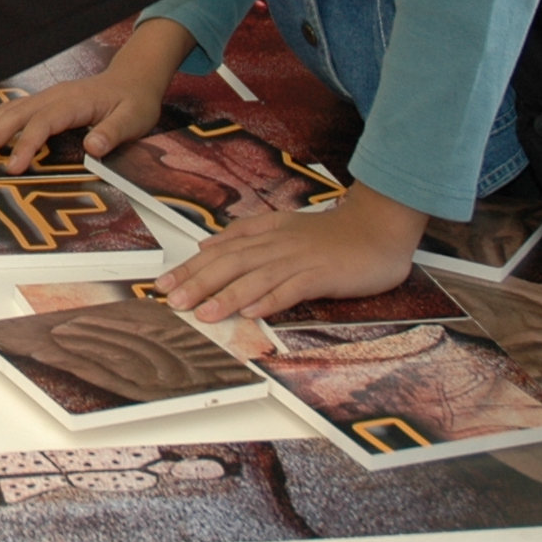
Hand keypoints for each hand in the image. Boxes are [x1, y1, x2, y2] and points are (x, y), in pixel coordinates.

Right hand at [0, 73, 160, 171]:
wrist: (133, 79)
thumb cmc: (134, 101)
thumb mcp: (134, 119)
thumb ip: (114, 132)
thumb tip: (93, 147)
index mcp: (74, 101)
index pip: (43, 123)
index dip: (26, 144)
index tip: (13, 168)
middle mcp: (54, 97)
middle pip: (16, 115)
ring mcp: (45, 98)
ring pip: (8, 111)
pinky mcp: (42, 104)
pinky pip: (11, 112)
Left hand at [158, 182, 428, 320]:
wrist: (378, 229)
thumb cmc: (333, 235)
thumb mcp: (284, 227)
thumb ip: (247, 234)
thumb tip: (208, 245)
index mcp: (267, 232)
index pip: (220, 250)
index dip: (190, 267)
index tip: (163, 283)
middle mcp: (278, 243)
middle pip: (231, 263)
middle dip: (199, 283)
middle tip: (172, 301)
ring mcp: (300, 258)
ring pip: (257, 277)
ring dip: (227, 296)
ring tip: (203, 313)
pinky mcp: (322, 274)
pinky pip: (293, 288)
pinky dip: (271, 299)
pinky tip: (253, 312)